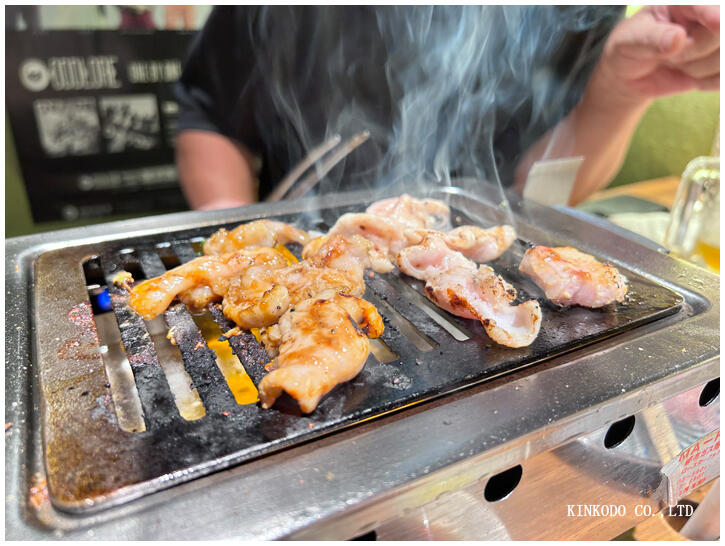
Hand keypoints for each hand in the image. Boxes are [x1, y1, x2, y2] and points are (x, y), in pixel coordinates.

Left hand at [592, 6, 718, 106]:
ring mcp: (716, 40)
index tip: (718, 23)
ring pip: (722, 60)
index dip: (713, 14)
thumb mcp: (629, 41)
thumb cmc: (628, 47)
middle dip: (692, 52)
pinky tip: (689, 75)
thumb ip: (650, 39)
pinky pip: (724, 78)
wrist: (631, 74)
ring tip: (675, 62)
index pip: (705, 5)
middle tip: (668, 55)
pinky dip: (706, 82)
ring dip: (697, 70)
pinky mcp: (720, 63)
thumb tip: (677, 38)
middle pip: (719, 36)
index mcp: (683, 3)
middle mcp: (706, 15)